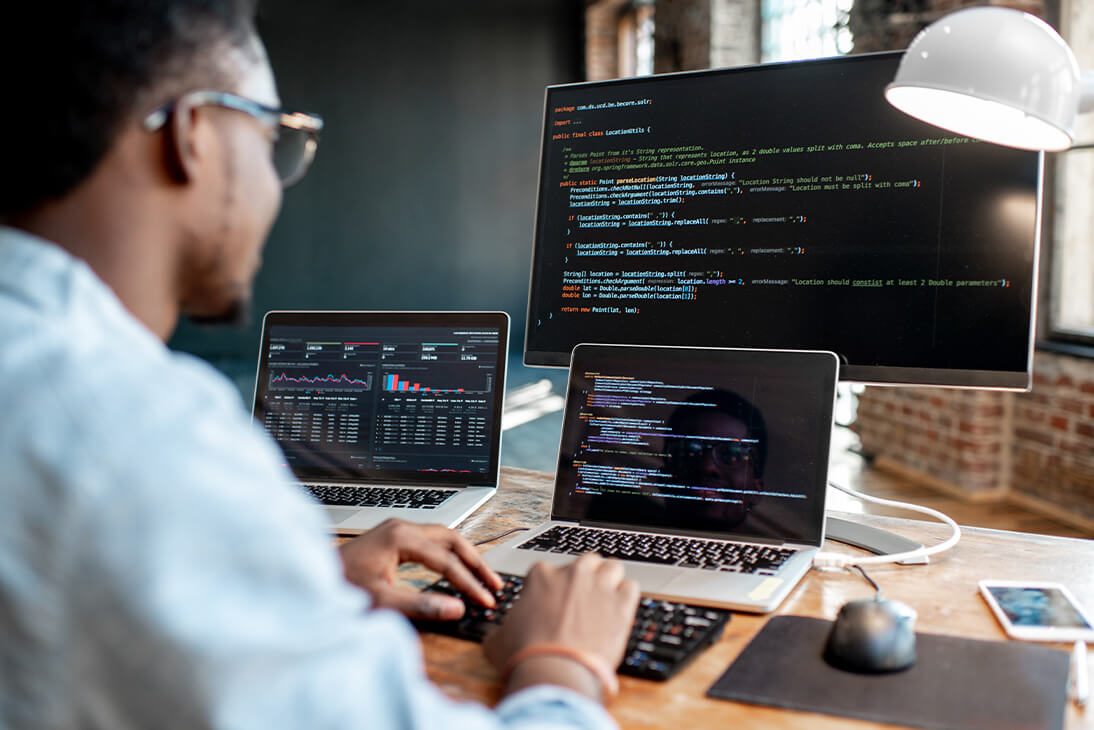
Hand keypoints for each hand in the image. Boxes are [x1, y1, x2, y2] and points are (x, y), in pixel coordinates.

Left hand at [339, 519, 502, 620]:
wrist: (310, 579)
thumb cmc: (339, 587)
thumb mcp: (381, 601)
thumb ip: (421, 605)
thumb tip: (457, 608)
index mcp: (401, 538)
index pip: (447, 560)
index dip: (469, 582)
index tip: (485, 600)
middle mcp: (401, 527)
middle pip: (452, 539)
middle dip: (476, 562)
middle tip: (494, 584)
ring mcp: (396, 530)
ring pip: (443, 537)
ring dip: (465, 556)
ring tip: (482, 577)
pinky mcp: (392, 538)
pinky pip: (431, 541)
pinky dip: (449, 554)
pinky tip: (455, 568)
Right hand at [483, 553, 638, 700]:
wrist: (553, 672)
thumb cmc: (524, 656)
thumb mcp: (498, 639)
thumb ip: (501, 628)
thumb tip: (498, 634)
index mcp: (541, 575)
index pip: (552, 570)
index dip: (555, 587)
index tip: (556, 603)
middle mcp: (572, 574)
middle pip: (586, 562)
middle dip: (586, 577)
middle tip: (584, 599)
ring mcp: (599, 586)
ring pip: (613, 567)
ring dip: (610, 580)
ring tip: (606, 600)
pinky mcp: (621, 604)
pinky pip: (632, 587)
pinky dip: (627, 597)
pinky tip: (621, 611)